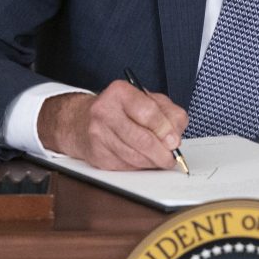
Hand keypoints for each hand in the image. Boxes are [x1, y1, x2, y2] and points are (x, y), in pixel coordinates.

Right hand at [38, 82, 188, 170]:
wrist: (82, 121)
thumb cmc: (120, 110)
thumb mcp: (147, 100)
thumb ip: (168, 112)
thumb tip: (176, 135)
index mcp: (120, 92)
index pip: (148, 112)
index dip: (165, 129)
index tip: (175, 141)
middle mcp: (105, 111)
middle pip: (141, 139)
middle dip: (162, 152)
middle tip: (171, 157)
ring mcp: (98, 134)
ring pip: (134, 156)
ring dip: (152, 162)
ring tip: (160, 159)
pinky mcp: (97, 155)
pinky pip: (126, 166)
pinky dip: (140, 166)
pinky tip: (143, 160)